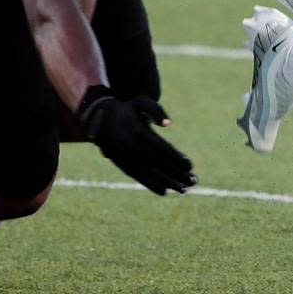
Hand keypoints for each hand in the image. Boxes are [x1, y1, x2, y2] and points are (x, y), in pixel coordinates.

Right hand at [77, 85, 195, 194]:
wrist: (99, 118)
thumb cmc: (125, 108)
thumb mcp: (140, 102)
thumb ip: (155, 109)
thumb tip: (168, 124)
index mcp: (138, 132)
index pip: (162, 149)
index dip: (176, 158)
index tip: (190, 165)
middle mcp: (132, 148)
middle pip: (159, 165)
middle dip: (177, 174)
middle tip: (194, 181)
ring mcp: (126, 159)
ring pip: (150, 174)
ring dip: (168, 183)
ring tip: (184, 189)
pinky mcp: (122, 165)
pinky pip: (138, 178)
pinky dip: (152, 185)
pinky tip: (165, 191)